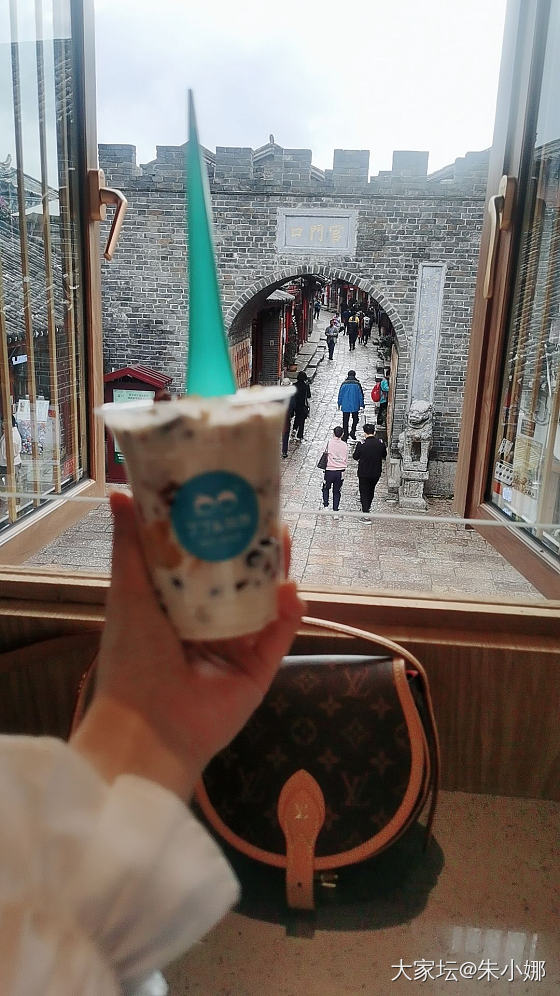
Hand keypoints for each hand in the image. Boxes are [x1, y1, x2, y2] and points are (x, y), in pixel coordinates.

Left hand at [72, 492, 304, 798]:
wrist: (147, 727)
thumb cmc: (133, 657)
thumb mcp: (129, 593)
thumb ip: (130, 546)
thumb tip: (120, 492)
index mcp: (177, 606)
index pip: (204, 560)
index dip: (219, 530)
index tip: (231, 499)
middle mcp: (210, 623)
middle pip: (241, 578)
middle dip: (256, 547)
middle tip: (268, 514)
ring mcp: (237, 646)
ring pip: (266, 602)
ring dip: (278, 572)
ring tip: (284, 540)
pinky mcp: (259, 670)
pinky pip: (280, 636)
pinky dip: (289, 613)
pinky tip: (292, 590)